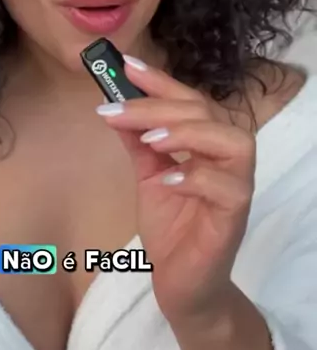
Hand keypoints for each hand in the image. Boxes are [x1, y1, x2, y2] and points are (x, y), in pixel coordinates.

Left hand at [96, 56, 255, 325]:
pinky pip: (228, 188)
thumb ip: (138, 142)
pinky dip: (196, 177)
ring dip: (188, 133)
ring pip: (232, 142)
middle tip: (118, 108)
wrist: (182, 285)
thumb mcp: (147, 176)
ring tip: (150, 139)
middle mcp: (228, 158)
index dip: (160, 81)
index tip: (124, 65)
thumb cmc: (172, 227)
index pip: (189, 100)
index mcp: (208, 142)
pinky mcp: (235, 217)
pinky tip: (167, 179)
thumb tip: (114, 105)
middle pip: (207, 113)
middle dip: (160, 105)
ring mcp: (236, 187)